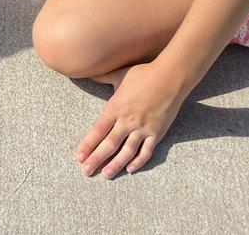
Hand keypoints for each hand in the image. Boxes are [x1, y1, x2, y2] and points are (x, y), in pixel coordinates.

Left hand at [75, 63, 184, 177]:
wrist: (170, 78)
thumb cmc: (143, 74)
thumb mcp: (119, 74)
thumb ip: (102, 77)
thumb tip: (88, 72)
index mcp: (115, 108)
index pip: (98, 131)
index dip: (88, 145)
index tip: (79, 157)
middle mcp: (127, 121)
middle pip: (109, 144)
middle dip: (96, 159)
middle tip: (86, 171)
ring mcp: (142, 128)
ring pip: (127, 151)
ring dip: (115, 164)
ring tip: (105, 175)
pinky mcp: (156, 133)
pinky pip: (146, 151)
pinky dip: (138, 161)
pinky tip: (130, 169)